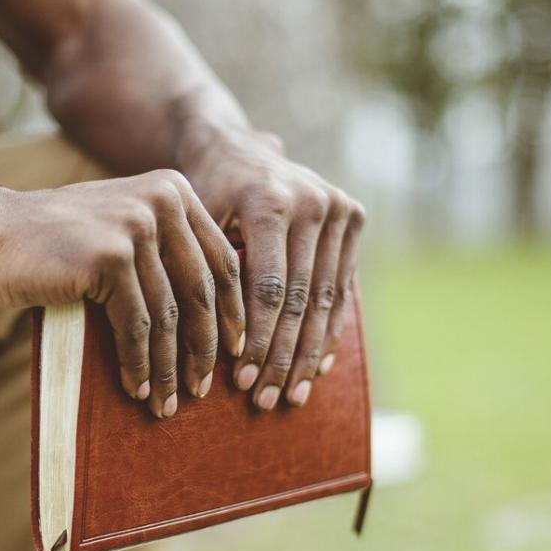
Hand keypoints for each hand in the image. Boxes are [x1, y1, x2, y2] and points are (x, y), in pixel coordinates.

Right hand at [0, 170, 244, 418]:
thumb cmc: (54, 242)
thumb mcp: (121, 227)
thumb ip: (165, 250)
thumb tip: (216, 317)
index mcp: (174, 189)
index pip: (221, 261)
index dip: (232, 314)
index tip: (236, 353)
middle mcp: (162, 201)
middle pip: (201, 290)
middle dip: (205, 348)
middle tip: (204, 389)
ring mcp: (136, 227)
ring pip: (168, 315)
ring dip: (169, 367)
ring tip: (168, 402)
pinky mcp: (110, 258)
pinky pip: (136, 326)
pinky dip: (139, 364)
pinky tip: (138, 388)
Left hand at [181, 128, 365, 409]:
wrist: (237, 149)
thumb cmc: (203, 196)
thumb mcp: (196, 225)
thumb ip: (208, 274)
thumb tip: (205, 348)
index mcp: (271, 202)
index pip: (269, 288)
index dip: (258, 339)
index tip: (242, 381)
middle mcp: (314, 202)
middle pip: (301, 299)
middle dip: (283, 356)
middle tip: (268, 401)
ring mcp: (339, 209)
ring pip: (326, 299)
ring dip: (309, 354)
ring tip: (293, 396)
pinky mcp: (354, 217)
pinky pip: (342, 287)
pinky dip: (329, 330)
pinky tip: (317, 368)